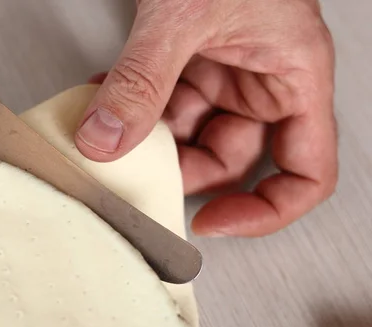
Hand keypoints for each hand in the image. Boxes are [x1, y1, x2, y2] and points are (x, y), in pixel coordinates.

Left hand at [76, 0, 336, 236]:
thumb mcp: (185, 15)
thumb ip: (143, 82)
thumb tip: (106, 139)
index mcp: (294, 77)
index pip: (305, 173)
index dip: (267, 210)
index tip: (216, 222)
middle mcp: (264, 79)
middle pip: (231, 159)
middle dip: (181, 168)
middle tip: (137, 167)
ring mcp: (227, 68)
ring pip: (190, 132)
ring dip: (147, 136)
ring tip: (112, 127)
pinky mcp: (193, 56)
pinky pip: (166, 100)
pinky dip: (135, 105)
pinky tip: (107, 97)